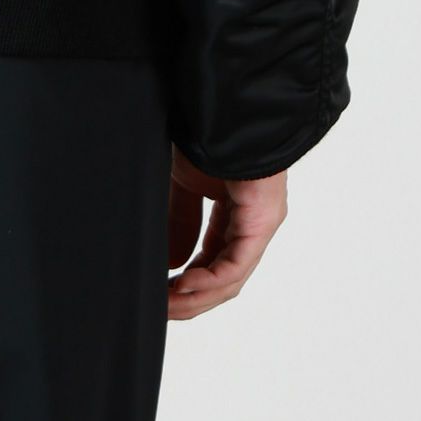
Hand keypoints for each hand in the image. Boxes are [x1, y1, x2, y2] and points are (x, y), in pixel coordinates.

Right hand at [167, 150, 287, 320]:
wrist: (223, 109)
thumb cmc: (206, 135)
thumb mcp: (183, 185)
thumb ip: (178, 222)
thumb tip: (170, 264)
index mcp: (235, 213)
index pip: (213, 260)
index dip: (186, 282)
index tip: (160, 295)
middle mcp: (252, 224)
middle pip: (223, 278)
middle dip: (190, 298)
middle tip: (160, 310)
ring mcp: (260, 225)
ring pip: (231, 279)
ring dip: (197, 297)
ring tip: (167, 305)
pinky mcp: (261, 222)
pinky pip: (235, 264)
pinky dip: (209, 281)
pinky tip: (183, 286)